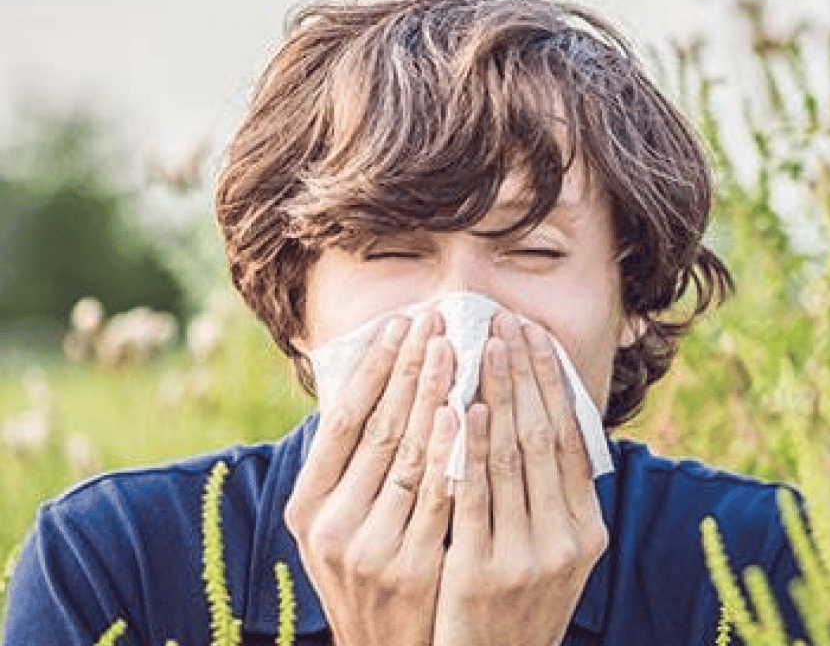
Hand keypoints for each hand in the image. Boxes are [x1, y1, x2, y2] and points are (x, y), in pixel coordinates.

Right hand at [284, 312, 456, 645]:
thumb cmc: (368, 573)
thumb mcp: (337, 524)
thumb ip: (349, 466)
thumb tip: (371, 384)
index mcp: (306, 506)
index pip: (340, 420)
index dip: (371, 369)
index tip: (397, 323)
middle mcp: (330, 525)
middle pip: (375, 428)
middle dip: (407, 368)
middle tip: (433, 318)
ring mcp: (369, 547)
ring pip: (405, 455)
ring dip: (430, 395)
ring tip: (451, 346)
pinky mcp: (410, 568)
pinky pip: (434, 497)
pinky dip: (447, 451)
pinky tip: (462, 412)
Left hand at [431, 312, 608, 645]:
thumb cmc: (518, 603)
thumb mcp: (555, 555)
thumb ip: (554, 498)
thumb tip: (547, 420)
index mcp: (588, 529)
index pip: (572, 439)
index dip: (554, 383)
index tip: (535, 336)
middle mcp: (566, 539)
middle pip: (543, 438)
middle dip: (524, 374)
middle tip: (506, 323)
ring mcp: (526, 556)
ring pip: (510, 457)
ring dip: (495, 395)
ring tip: (482, 347)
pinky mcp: (480, 571)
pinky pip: (472, 495)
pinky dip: (467, 447)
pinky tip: (458, 407)